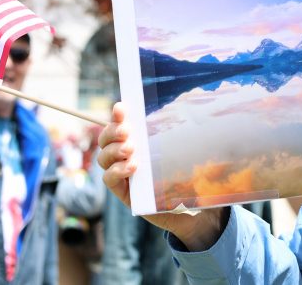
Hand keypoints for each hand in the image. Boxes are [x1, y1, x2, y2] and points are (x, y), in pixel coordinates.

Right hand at [97, 102, 227, 249]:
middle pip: (106, 139)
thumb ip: (189, 121)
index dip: (118, 115)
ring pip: (104, 158)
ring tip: (130, 149)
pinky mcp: (125, 193)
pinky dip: (116, 171)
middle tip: (127, 132)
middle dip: (112, 131)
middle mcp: (127, 155)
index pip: (121, 123)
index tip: (121, 107)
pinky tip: (131, 167)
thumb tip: (197, 92)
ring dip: (113, 150)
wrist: (195, 208)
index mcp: (139, 140)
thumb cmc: (192, 174)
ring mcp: (124, 174)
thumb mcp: (190, 145)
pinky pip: (109, 179)